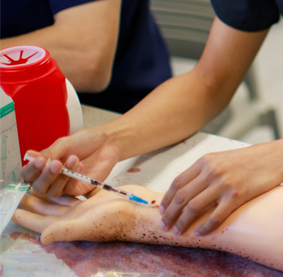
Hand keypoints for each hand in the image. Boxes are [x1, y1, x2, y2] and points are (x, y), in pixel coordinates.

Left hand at [13, 187, 147, 243]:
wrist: (143, 210)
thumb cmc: (117, 219)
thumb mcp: (89, 224)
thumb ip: (64, 230)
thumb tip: (42, 237)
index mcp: (69, 225)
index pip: (41, 223)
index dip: (26, 217)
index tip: (13, 211)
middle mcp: (75, 217)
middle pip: (48, 209)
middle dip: (34, 200)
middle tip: (21, 190)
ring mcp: (86, 207)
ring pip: (62, 197)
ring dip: (52, 186)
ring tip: (40, 178)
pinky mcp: (98, 196)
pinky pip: (80, 187)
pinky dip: (72, 180)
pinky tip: (66, 172)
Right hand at [22, 128, 120, 198]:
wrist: (107, 142)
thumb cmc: (85, 141)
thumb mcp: (64, 144)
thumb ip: (48, 153)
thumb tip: (30, 156)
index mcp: (44, 167)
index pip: (29, 175)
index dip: (30, 171)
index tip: (39, 161)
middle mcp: (52, 179)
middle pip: (38, 188)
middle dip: (46, 176)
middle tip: (55, 163)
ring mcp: (64, 186)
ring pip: (53, 192)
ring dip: (61, 176)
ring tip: (73, 159)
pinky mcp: (78, 190)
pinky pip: (69, 190)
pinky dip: (73, 178)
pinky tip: (80, 165)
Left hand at [159, 140, 282, 235]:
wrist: (276, 157)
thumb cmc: (251, 159)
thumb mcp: (223, 158)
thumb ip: (206, 170)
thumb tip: (189, 187)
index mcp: (206, 161)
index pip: (178, 183)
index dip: (167, 199)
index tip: (162, 211)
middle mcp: (212, 171)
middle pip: (182, 197)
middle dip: (170, 214)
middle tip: (165, 226)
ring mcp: (224, 183)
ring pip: (194, 208)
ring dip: (183, 223)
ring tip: (179, 231)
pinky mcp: (237, 195)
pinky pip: (215, 216)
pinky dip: (205, 227)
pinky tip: (200, 232)